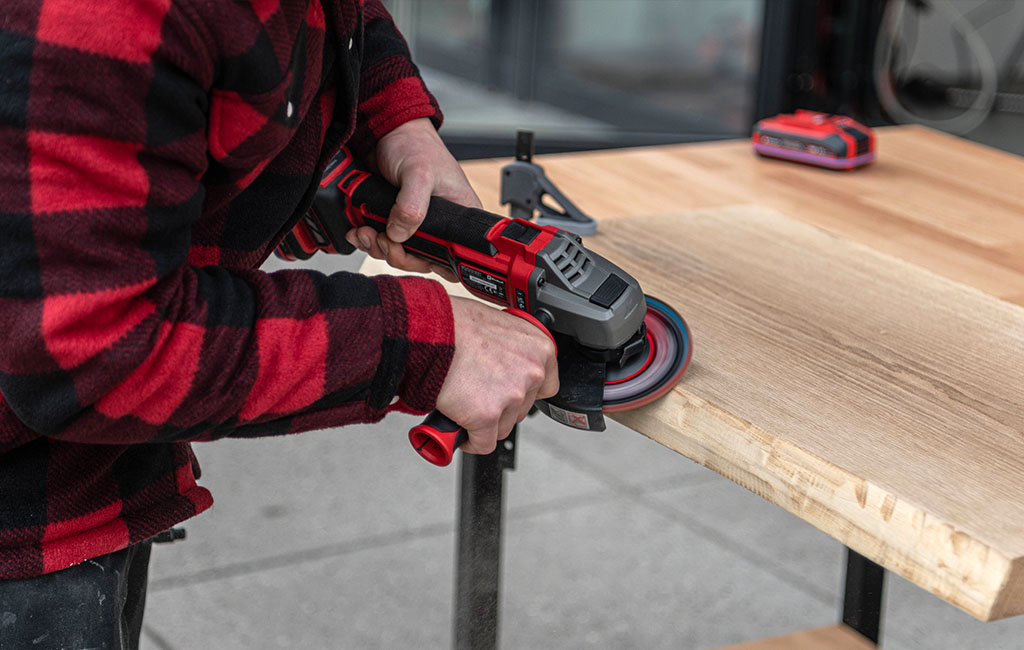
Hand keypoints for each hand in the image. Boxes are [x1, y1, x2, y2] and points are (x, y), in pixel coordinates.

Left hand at [346, 118, 480, 281]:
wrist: (387, 131)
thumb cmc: (415, 144)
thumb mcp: (418, 173)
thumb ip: (412, 206)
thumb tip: (399, 234)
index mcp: (459, 215)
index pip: (452, 255)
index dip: (430, 261)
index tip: (409, 251)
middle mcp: (440, 224)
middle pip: (421, 259)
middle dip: (397, 254)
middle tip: (383, 240)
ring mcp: (416, 223)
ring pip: (398, 253)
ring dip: (377, 247)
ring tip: (366, 230)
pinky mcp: (394, 220)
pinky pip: (382, 242)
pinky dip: (367, 239)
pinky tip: (359, 228)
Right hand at [435, 298, 558, 454]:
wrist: (429, 333)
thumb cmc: (455, 325)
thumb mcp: (498, 326)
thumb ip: (512, 349)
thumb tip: (507, 364)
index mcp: (539, 349)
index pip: (545, 386)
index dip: (522, 391)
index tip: (508, 391)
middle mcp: (531, 373)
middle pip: (521, 408)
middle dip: (500, 406)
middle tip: (477, 393)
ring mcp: (511, 396)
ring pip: (503, 427)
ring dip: (485, 422)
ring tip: (464, 403)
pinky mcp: (487, 416)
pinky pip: (483, 443)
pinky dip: (471, 440)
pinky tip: (459, 426)